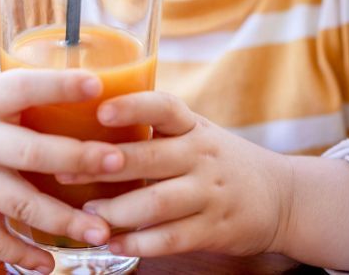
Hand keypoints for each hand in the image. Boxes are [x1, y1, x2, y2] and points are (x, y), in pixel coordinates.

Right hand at [0, 69, 124, 273]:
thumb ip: (11, 90)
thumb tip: (64, 79)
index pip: (24, 88)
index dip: (60, 86)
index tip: (98, 87)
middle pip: (32, 152)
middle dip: (77, 159)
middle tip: (118, 162)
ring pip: (19, 203)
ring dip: (63, 220)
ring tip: (102, 232)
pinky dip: (20, 253)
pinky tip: (50, 264)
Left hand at [56, 91, 293, 258]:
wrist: (282, 197)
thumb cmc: (218, 160)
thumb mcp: (195, 133)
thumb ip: (153, 130)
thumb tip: (85, 122)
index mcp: (193, 126)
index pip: (164, 107)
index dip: (132, 107)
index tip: (100, 110)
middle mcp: (202, 155)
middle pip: (151, 157)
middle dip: (105, 165)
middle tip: (66, 171)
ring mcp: (209, 193)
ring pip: (158, 202)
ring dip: (117, 210)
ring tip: (88, 214)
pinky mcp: (214, 229)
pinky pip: (172, 238)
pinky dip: (140, 242)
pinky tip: (113, 243)